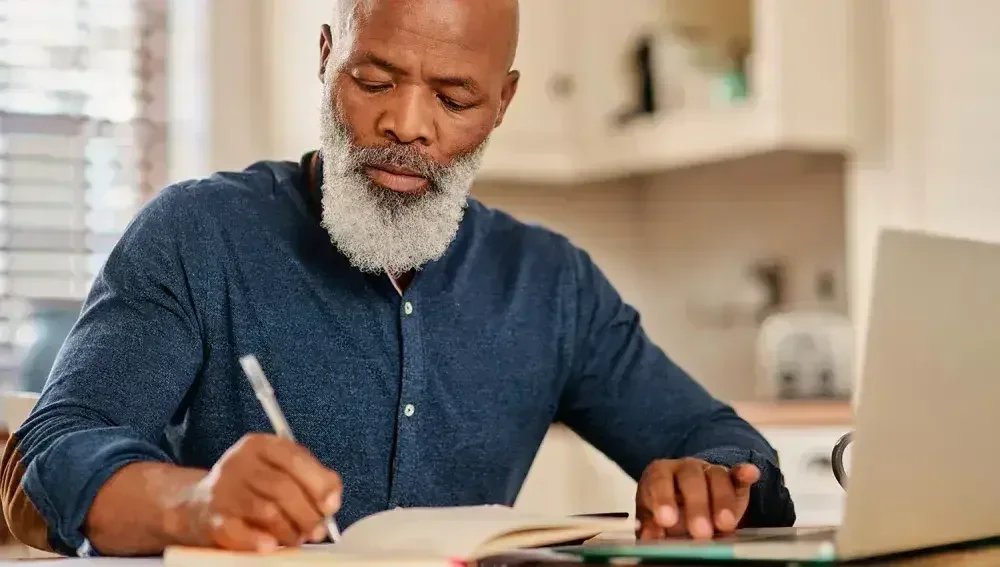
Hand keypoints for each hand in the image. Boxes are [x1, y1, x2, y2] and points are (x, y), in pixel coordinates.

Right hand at [164, 433, 342, 550]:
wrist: (196, 505)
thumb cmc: (250, 488)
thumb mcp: (278, 470)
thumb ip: (310, 477)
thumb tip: (333, 497)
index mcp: (259, 445)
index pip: (293, 458)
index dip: (318, 482)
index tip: (332, 504)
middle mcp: (238, 463)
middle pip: (282, 487)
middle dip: (307, 513)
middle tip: (318, 529)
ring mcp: (223, 490)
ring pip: (267, 511)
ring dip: (290, 530)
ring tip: (297, 537)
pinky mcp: (211, 518)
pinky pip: (239, 531)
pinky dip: (259, 540)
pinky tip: (271, 545)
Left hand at [635, 458, 759, 540]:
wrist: (685, 501)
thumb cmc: (668, 510)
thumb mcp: (654, 518)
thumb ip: (651, 526)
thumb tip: (648, 538)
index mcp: (660, 474)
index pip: (659, 481)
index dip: (663, 499)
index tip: (666, 520)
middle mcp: (684, 468)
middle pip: (691, 479)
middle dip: (697, 506)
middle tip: (700, 532)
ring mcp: (709, 471)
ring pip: (717, 477)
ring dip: (722, 501)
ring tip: (725, 526)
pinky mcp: (731, 478)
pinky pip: (738, 474)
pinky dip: (744, 473)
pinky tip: (750, 473)